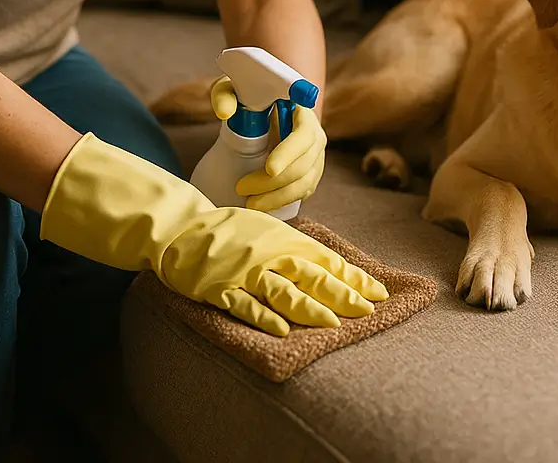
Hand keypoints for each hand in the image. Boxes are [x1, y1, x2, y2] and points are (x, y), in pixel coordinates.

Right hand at [40, 133, 387, 337]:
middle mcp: (268, 252)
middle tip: (369, 312)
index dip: (352, 277)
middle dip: (343, 295)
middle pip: (312, 276)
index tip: (378, 292)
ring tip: (335, 324)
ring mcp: (243, 271)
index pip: (325, 259)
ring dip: (312, 309)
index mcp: (282, 238)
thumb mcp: (267, 231)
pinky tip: (283, 331)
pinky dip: (265, 318)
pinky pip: (245, 305)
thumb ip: (296, 249)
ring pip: (284, 292)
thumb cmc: (229, 231)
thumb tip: (332, 268)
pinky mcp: (219, 288)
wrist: (179, 227)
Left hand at [211, 77, 327, 212]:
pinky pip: (303, 192)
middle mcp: (315, 134)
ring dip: (277, 197)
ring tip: (249, 203)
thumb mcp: (234, 88)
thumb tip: (225, 113)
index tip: (269, 168)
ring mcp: (316, 155)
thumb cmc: (249, 97)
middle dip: (273, 182)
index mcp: (303, 111)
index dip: (289, 153)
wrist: (267, 108)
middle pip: (303, 164)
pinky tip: (263, 206)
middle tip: (242, 187)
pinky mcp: (311, 172)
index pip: (303, 135)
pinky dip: (284, 202)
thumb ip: (225, 94)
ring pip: (304, 182)